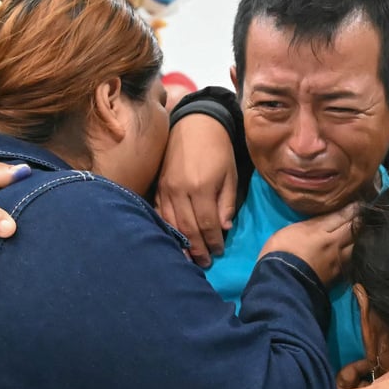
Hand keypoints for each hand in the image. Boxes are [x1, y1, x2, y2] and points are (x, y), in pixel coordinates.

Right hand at [154, 114, 236, 267]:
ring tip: (189, 258)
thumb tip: (223, 228)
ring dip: (181, 244)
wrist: (194, 125)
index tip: (219, 252)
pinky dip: (166, 229)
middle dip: (198, 249)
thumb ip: (226, 202)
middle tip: (205, 263)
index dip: (213, 241)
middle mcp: (180, 191)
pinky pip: (160, 213)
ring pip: (172, 224)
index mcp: (201, 188)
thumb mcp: (230, 175)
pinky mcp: (158, 187)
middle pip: (188, 228)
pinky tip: (172, 241)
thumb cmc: (218, 150)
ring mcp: (166, 189)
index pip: (207, 224)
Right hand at [259, 204, 355, 285]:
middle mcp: (333, 242)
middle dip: (360, 220)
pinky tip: (355, 251)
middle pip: (353, 228)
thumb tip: (318, 223)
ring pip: (356, 244)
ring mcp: (338, 259)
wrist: (284, 283)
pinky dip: (354, 253)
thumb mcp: (290, 231)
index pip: (341, 215)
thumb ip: (307, 225)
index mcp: (319, 229)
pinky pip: (351, 260)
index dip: (352, 208)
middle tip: (365, 215)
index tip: (359, 203)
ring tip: (363, 233)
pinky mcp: (338, 274)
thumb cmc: (279, 253)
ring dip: (360, 237)